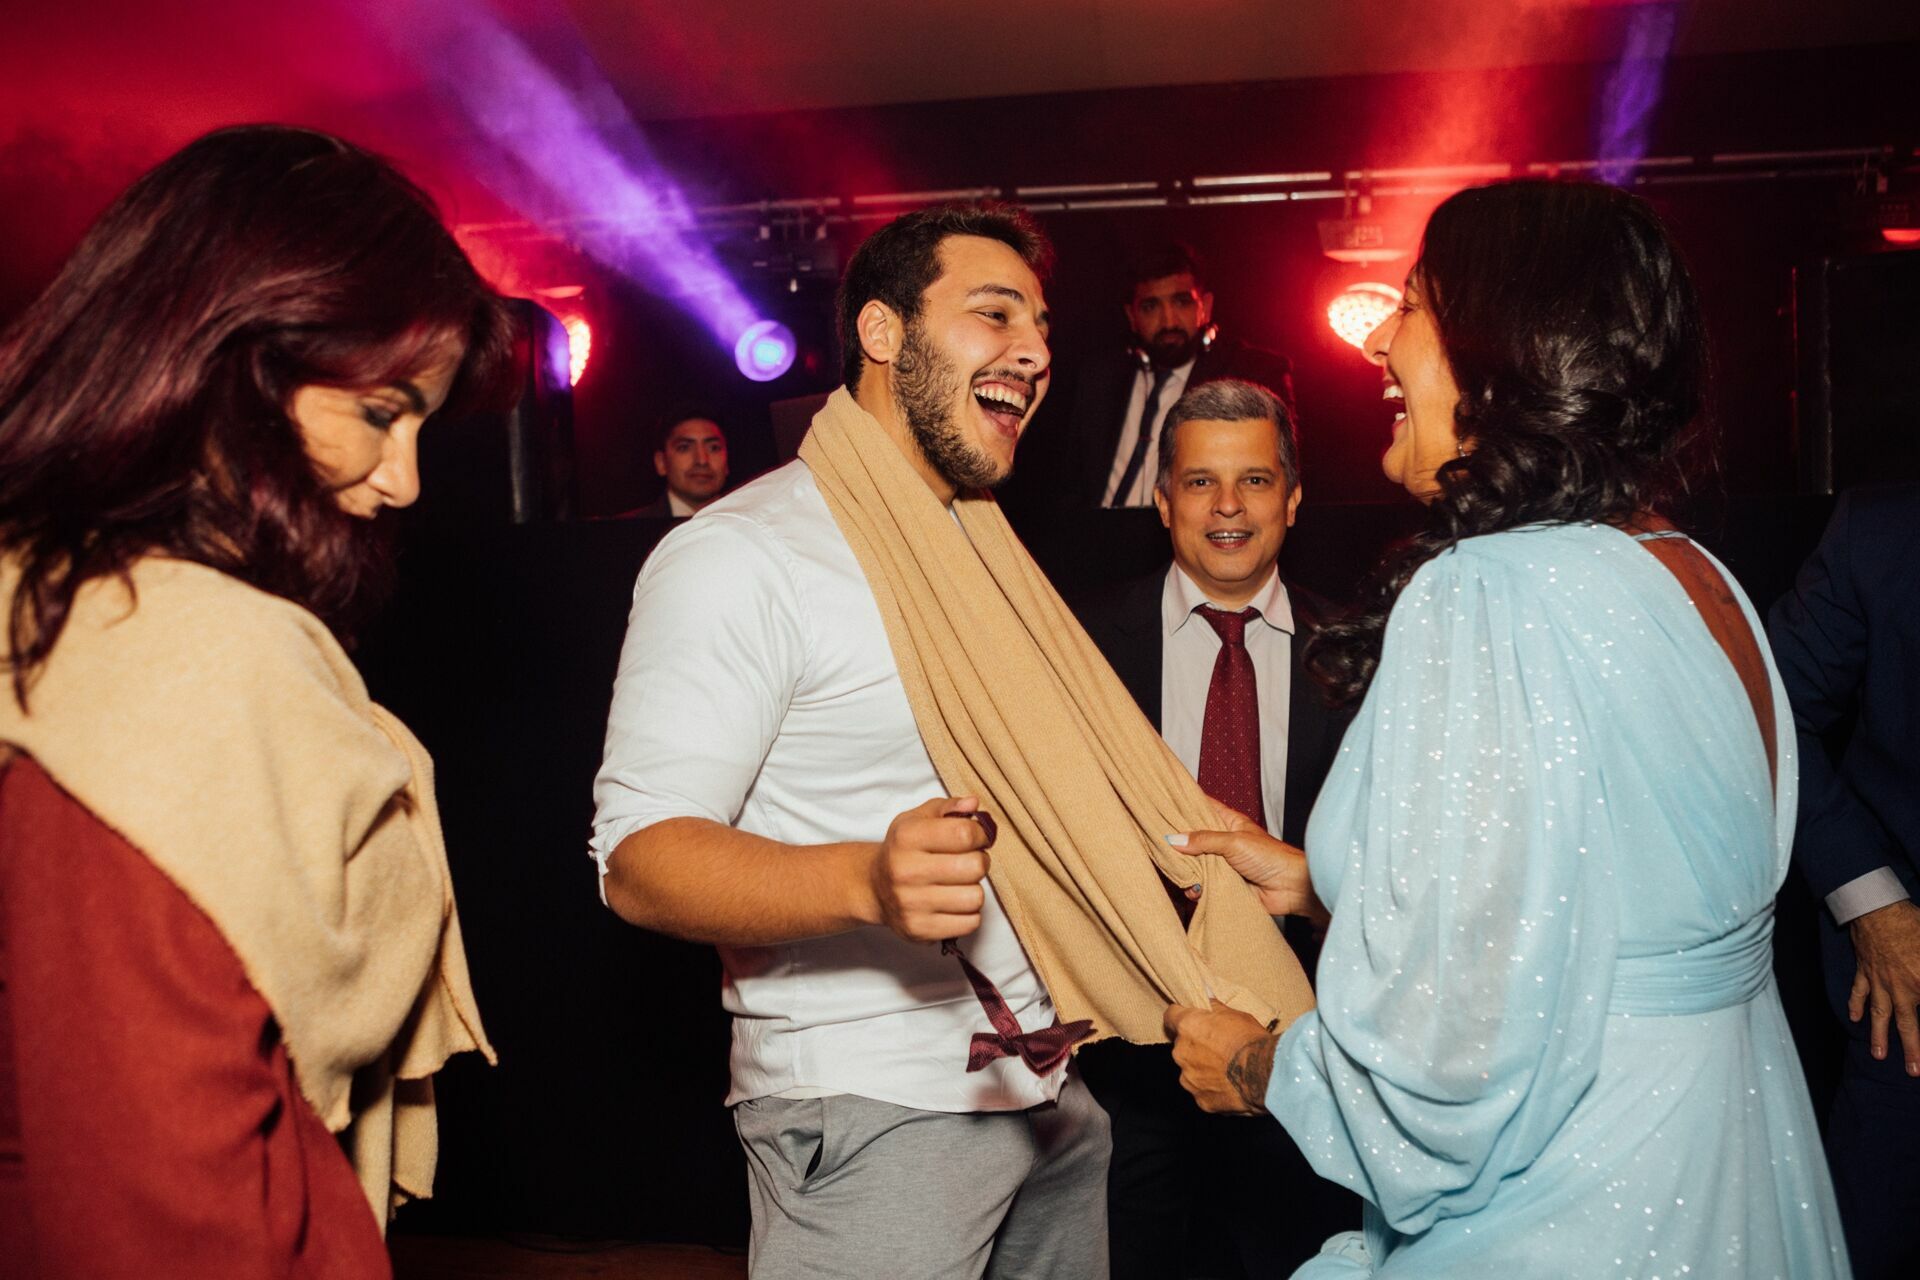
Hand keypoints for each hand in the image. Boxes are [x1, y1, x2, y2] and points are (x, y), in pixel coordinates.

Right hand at [866, 796, 993, 942]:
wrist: (874, 887)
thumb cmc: (903, 850)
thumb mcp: (918, 819)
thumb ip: (948, 807)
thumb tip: (973, 804)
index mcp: (907, 837)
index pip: (965, 833)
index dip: (981, 835)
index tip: (977, 838)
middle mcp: (906, 870)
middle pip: (974, 867)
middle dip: (979, 862)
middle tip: (968, 862)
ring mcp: (911, 903)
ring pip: (975, 897)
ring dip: (974, 890)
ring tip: (959, 884)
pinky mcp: (919, 929)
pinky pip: (970, 923)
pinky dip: (968, 914)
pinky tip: (953, 904)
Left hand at [1165, 1000, 1275, 1113]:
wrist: (1265, 1074)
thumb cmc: (1251, 1040)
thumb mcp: (1235, 1015)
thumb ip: (1214, 1007)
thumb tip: (1206, 996)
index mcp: (1187, 1027)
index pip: (1170, 1016)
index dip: (1179, 1016)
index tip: (1189, 1018)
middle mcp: (1181, 1053)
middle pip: (1182, 1046)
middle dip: (1196, 1046)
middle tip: (1219, 1048)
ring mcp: (1189, 1079)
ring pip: (1191, 1071)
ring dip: (1203, 1070)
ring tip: (1227, 1070)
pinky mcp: (1201, 1100)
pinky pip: (1203, 1092)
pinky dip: (1213, 1090)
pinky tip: (1231, 1086)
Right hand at [1170, 807, 1325, 922]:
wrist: (1291, 888)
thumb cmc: (1270, 857)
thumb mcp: (1234, 842)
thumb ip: (1203, 841)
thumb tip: (1174, 840)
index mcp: (1228, 823)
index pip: (1201, 807)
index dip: (1183, 804)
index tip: (1161, 802)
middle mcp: (1222, 842)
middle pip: (1192, 838)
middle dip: (1177, 843)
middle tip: (1159, 845)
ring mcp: (1222, 864)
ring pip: (1194, 864)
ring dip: (1186, 870)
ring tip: (1182, 873)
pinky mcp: (1223, 884)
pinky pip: (1201, 885)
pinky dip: (1195, 888)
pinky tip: (1194, 890)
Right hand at [1848, 898, 1919, 1075]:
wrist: (1876, 909)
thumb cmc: (1912, 925)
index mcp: (1919, 985)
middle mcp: (1899, 989)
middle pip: (1906, 1025)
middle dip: (1911, 1049)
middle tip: (1914, 1071)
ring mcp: (1879, 981)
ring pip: (1880, 1014)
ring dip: (1880, 1036)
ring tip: (1878, 1055)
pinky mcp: (1864, 970)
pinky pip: (1859, 992)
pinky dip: (1856, 1006)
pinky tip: (1853, 1018)